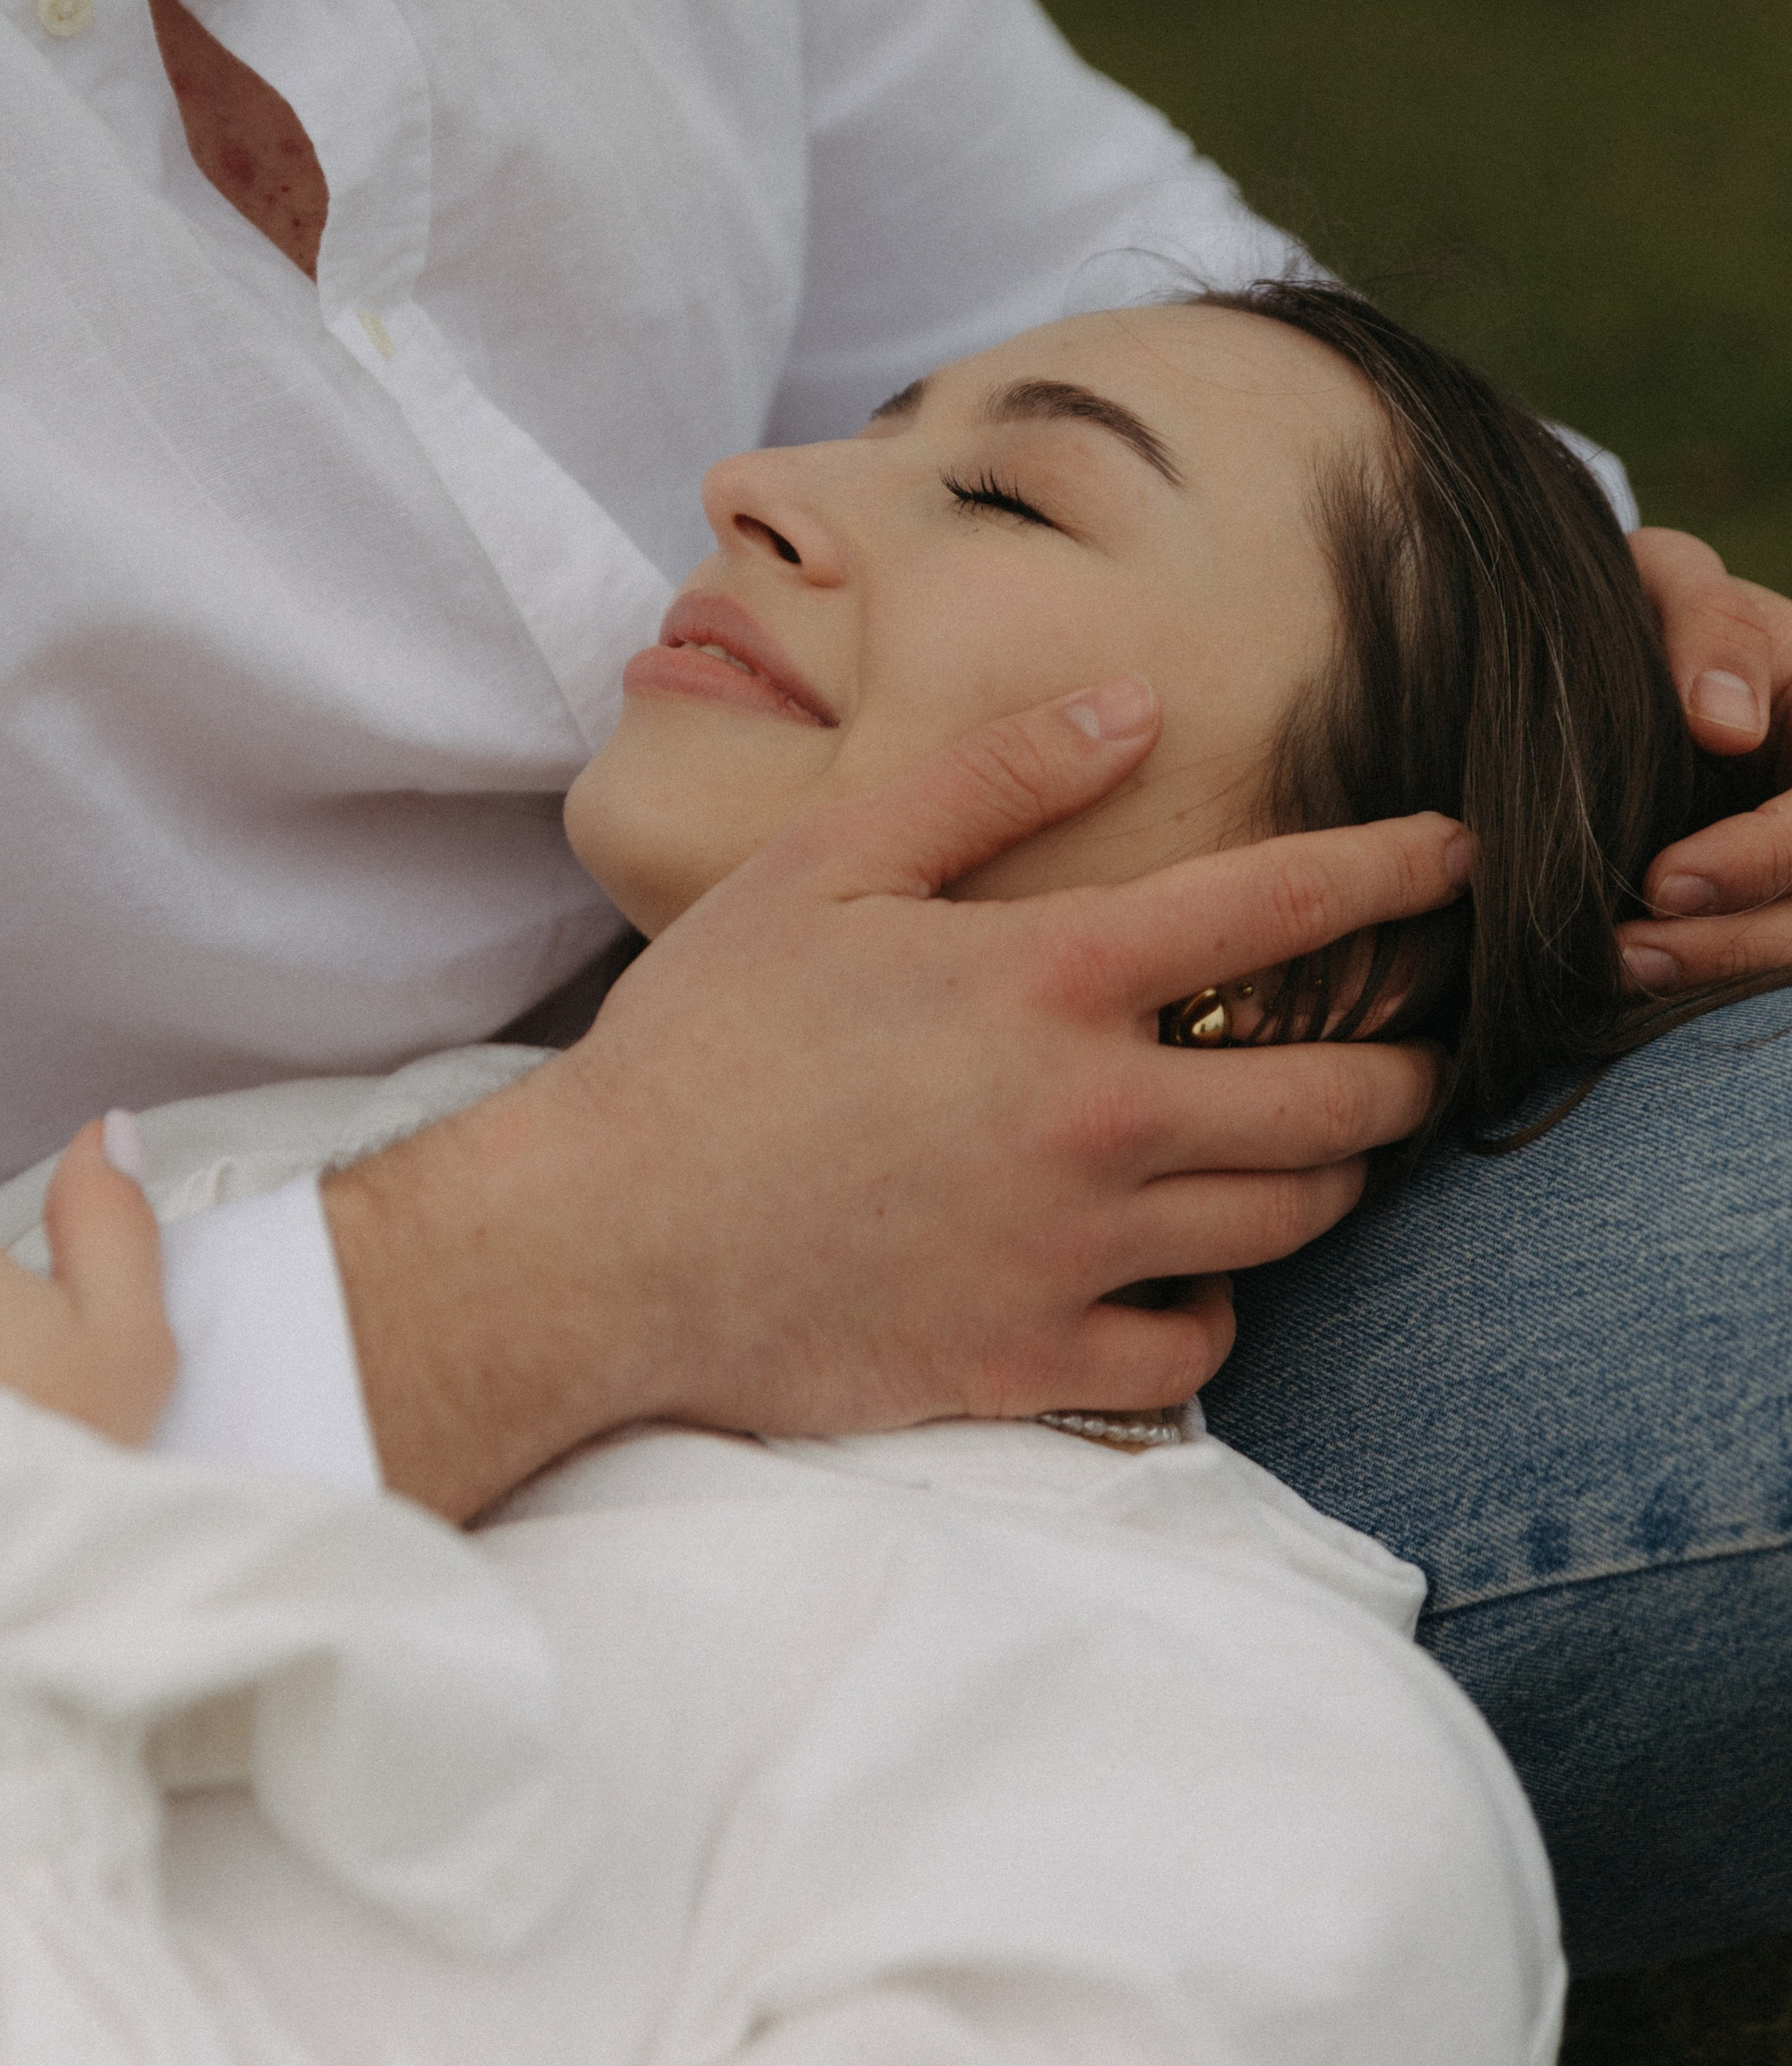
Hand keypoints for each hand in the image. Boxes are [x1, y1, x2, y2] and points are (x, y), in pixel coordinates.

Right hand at [324, 684, 1464, 1519]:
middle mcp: (1095, 1116)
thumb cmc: (703, 1039)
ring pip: (1290, 1220)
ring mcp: (1077, 1250)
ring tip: (1320, 1142)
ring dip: (1330, 1175)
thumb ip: (992, 779)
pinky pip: (1199, 1344)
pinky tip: (1186, 1269)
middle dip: (1414, 1064)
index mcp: (1049, 978)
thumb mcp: (825, 865)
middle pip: (1339, 1096)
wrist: (602, 1243)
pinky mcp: (1038, 1360)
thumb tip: (1134, 705)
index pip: (1282, 910)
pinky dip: (1215, 1303)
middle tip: (1423, 1043)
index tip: (1463, 858)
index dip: (1397, 870)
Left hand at [1622, 527, 1791, 994]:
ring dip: (1719, 969)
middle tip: (1626, 954)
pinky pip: (1767, 950)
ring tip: (1618, 970)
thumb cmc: (1652, 605)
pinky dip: (1708, 973)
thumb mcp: (1673, 582)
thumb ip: (1709, 626)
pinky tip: (1641, 975)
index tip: (1666, 882)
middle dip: (1735, 941)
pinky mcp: (1773, 892)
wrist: (1623, 641)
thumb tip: (1725, 725)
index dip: (1761, 859)